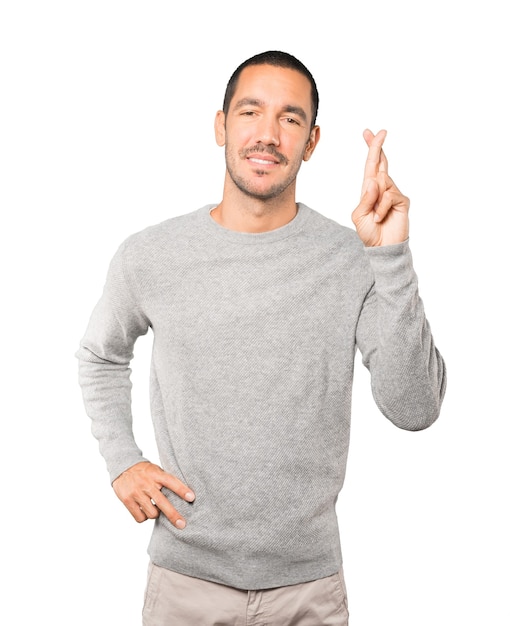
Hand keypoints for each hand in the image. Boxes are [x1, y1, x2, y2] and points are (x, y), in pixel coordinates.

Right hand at [112, 461, 194, 527]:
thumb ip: (165, 481)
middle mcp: (146, 483)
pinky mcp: (127, 500)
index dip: (182, 490)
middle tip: (182, 524)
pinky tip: (144, 510)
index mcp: (156, 474)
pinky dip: (144, 517)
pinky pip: (140, 517)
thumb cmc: (144, 471)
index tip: (191, 498)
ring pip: (152, 513)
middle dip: (173, 515)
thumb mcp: (156, 470)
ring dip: (156, 514)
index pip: (171, 481)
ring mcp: (136, 492)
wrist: (122, 467)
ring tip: (154, 508)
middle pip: (162, 502)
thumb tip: (183, 496)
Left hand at [352, 129, 409, 246]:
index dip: (371, 149)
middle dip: (377, 147)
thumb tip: (374, 180)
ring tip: (375, 216)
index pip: (371, 166)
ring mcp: (393, 193)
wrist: (382, 248)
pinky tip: (380, 217)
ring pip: (383, 182)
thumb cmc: (369, 232)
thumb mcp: (359, 216)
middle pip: (381, 163)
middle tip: (380, 131)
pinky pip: (389, 195)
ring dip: (375, 199)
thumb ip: (365, 198)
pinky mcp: (402, 201)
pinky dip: (381, 207)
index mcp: (369, 190)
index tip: (369, 133)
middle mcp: (382, 188)